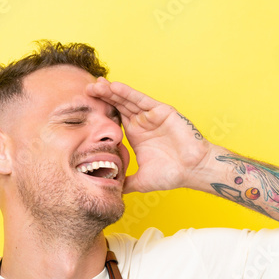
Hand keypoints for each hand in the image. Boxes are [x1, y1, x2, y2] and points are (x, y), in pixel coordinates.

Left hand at [86, 77, 214, 193]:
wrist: (193, 170)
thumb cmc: (171, 175)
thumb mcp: (140, 181)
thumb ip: (125, 183)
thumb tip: (110, 193)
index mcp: (136, 134)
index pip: (114, 118)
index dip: (101, 112)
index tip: (86, 107)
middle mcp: (142, 122)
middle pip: (118, 105)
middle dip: (103, 97)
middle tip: (86, 89)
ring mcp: (151, 115)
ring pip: (127, 100)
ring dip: (112, 92)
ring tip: (96, 84)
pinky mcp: (161, 111)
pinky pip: (141, 100)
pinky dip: (128, 93)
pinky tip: (114, 86)